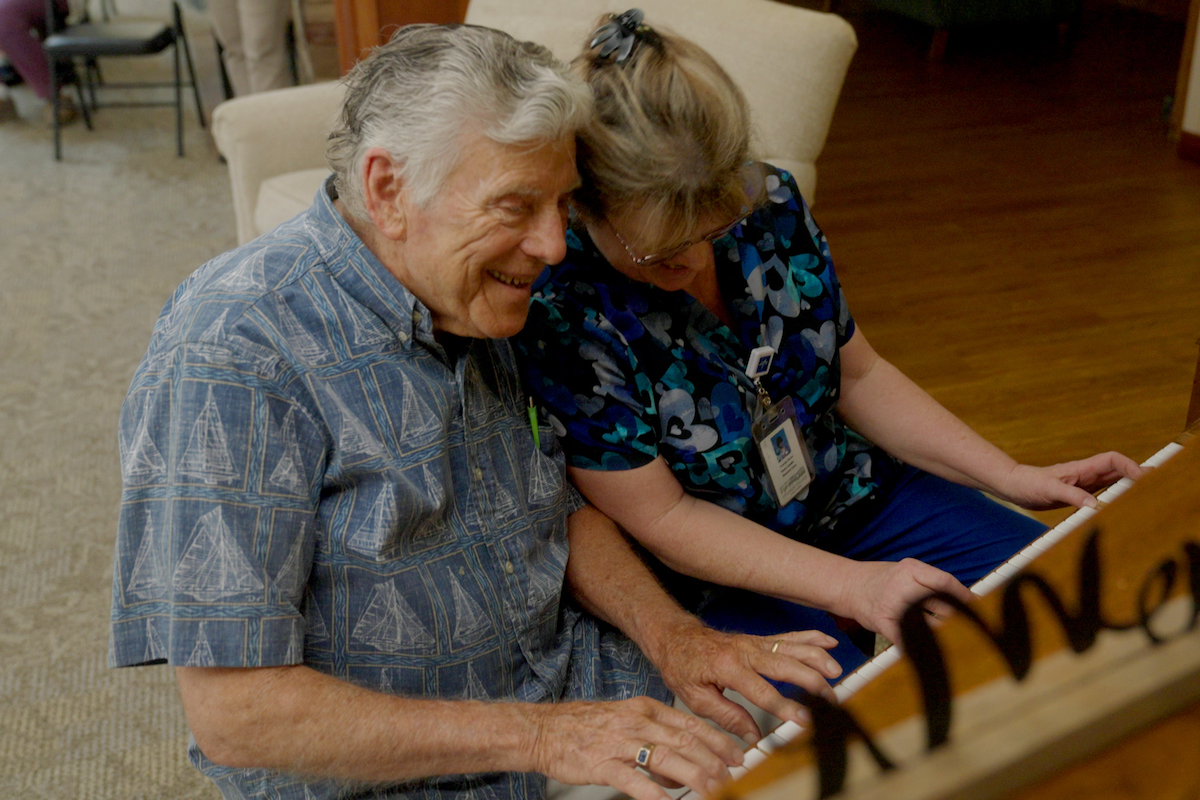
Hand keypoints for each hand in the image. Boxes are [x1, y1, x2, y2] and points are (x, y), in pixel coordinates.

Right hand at [530, 696, 743, 799]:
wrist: (544, 730)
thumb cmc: (583, 726)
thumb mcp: (626, 721)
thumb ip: (655, 739)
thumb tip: (680, 769)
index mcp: (645, 709)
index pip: (690, 724)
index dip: (718, 740)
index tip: (737, 755)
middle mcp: (636, 722)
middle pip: (685, 741)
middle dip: (713, 761)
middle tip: (731, 777)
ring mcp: (619, 742)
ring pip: (666, 758)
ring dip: (694, 776)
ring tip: (713, 790)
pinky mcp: (602, 764)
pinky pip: (634, 780)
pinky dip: (655, 794)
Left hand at [646, 619, 840, 743]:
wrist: (676, 638)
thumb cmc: (683, 666)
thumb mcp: (696, 698)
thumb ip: (727, 716)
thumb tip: (753, 736)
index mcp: (728, 668)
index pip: (763, 691)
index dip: (785, 708)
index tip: (804, 721)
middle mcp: (746, 652)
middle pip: (787, 666)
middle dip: (812, 683)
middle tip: (831, 700)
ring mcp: (755, 644)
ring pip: (793, 648)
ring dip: (818, 658)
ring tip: (836, 672)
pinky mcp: (760, 641)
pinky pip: (790, 637)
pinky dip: (811, 638)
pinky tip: (829, 642)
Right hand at [841, 559, 974, 643]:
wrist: (846, 585)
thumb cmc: (879, 580)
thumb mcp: (905, 571)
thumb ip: (928, 582)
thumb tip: (961, 599)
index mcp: (911, 570)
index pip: (944, 582)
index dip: (963, 595)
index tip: (975, 605)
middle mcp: (903, 585)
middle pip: (940, 604)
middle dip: (955, 618)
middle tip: (968, 627)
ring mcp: (892, 604)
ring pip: (927, 624)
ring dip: (940, 635)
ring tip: (950, 640)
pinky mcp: (883, 621)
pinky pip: (906, 639)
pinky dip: (916, 648)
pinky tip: (924, 654)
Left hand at [998, 452, 1143, 510]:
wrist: (1013, 485)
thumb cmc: (1028, 483)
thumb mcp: (1048, 490)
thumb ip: (1071, 496)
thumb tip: (1094, 505)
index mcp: (1081, 468)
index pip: (1112, 460)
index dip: (1129, 465)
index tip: (1142, 477)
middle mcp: (1085, 474)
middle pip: (1118, 470)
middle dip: (1137, 473)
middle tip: (1158, 481)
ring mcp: (1083, 483)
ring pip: (1112, 481)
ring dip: (1129, 484)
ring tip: (1147, 492)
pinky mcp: (1078, 493)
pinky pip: (1102, 493)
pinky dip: (1115, 496)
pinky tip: (1122, 504)